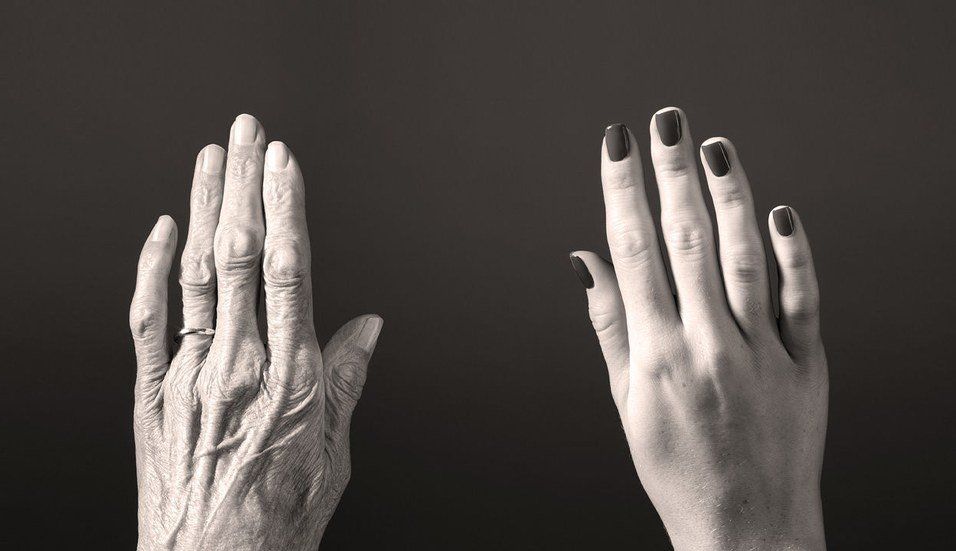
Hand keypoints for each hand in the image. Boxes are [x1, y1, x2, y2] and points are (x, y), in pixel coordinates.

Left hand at [129, 115, 382, 550]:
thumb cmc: (276, 517)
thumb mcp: (335, 452)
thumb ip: (349, 379)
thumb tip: (369, 324)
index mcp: (294, 377)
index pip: (291, 270)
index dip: (286, 208)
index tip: (284, 163)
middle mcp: (241, 365)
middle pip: (242, 256)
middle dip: (245, 186)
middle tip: (248, 132)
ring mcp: (192, 375)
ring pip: (197, 273)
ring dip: (205, 209)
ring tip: (212, 158)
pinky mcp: (153, 391)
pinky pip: (148, 318)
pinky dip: (153, 268)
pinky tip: (163, 228)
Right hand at [570, 108, 826, 549]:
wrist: (746, 531)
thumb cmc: (677, 470)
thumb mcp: (627, 402)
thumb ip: (610, 325)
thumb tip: (585, 262)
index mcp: (656, 356)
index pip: (632, 253)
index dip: (621, 191)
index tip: (615, 146)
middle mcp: (707, 347)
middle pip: (686, 242)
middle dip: (672, 174)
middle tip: (666, 122)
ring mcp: (761, 354)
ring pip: (744, 259)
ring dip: (729, 198)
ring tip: (715, 148)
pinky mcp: (806, 365)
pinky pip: (802, 300)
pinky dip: (794, 254)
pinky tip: (779, 213)